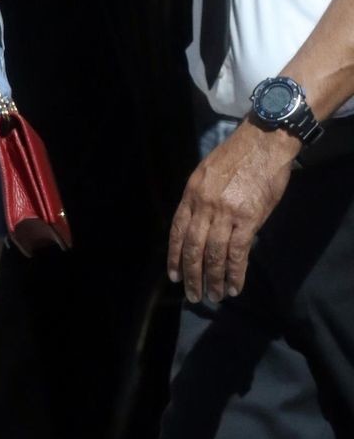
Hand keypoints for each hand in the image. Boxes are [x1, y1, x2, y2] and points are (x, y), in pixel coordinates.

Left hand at [166, 120, 297, 304]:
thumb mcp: (206, 173)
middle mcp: (204, 205)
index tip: (174, 276)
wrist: (264, 142)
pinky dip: (235, 273)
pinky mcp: (248, 218)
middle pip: (193, 248)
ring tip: (214, 296)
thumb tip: (199, 226)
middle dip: (192, 275)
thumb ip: (200, 199)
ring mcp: (225, 212)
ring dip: (213, 279)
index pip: (177, 231)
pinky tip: (234, 286)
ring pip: (213, 254)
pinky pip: (238, 252)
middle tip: (193, 295)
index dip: (175, 256)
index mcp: (191, 193)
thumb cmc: (237, 155)